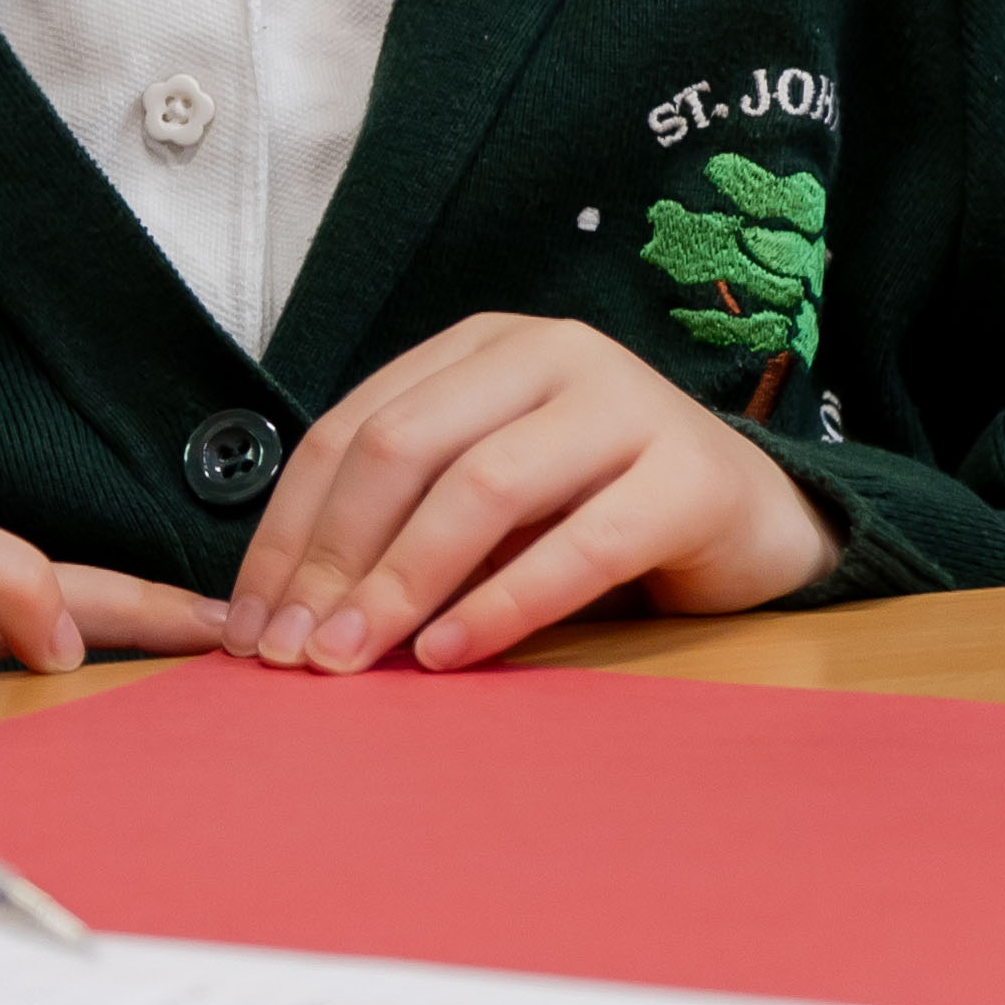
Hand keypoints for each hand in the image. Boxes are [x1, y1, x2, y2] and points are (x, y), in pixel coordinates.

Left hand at [222, 312, 834, 674]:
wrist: (754, 519)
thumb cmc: (598, 512)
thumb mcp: (490, 506)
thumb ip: (404, 530)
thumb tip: (281, 613)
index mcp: (482, 347)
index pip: (352, 427)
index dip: (289, 528)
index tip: (249, 623)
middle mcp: (549, 350)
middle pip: (404, 445)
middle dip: (332, 556)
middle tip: (292, 653)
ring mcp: (625, 402)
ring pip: (483, 486)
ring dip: (402, 581)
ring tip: (353, 657)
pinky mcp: (688, 475)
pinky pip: (579, 545)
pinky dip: (503, 604)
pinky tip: (450, 655)